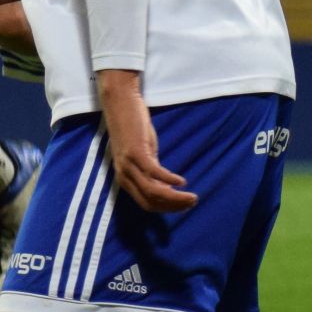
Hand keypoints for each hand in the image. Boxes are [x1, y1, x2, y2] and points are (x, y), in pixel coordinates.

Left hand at [98, 72, 195, 212]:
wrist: (120, 102)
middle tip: (192, 203)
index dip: (166, 209)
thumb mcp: (141, 153)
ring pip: (153, 191)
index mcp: (125, 178)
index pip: (146, 204)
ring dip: (175, 198)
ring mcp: (129, 165)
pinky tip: (182, 181)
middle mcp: (124, 175)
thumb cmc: (131, 126)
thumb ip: (150, 170)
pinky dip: (169, 179)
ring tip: (191, 197)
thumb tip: (166, 187)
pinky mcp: (136, 152)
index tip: (182, 207)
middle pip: (150, 202)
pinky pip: (155, 172)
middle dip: (173, 207)